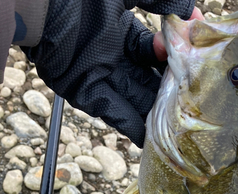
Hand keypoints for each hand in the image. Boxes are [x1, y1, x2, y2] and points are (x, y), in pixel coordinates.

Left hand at [23, 1, 200, 146]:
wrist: (41, 7)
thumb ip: (162, 0)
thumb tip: (196, 16)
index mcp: (120, 32)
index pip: (151, 54)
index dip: (170, 61)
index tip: (193, 68)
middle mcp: (111, 57)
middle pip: (144, 80)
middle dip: (166, 93)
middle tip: (191, 106)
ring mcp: (99, 77)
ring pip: (133, 99)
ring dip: (153, 114)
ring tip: (177, 129)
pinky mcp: (85, 93)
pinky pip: (113, 112)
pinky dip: (131, 124)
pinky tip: (149, 136)